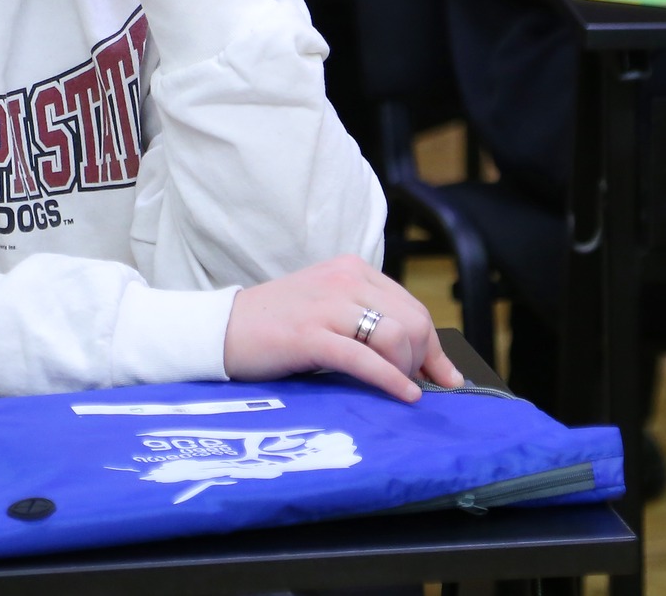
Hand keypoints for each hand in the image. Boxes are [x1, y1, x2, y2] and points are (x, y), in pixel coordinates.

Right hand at [224, 255, 464, 401]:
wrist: (222, 330)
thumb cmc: (276, 327)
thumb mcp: (328, 311)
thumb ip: (368, 322)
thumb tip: (421, 358)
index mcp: (352, 269)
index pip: (412, 306)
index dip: (433, 345)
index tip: (444, 376)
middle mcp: (345, 280)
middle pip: (412, 321)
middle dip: (421, 359)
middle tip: (413, 385)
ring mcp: (327, 306)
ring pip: (395, 336)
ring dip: (404, 369)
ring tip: (394, 386)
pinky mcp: (311, 335)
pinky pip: (365, 359)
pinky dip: (390, 380)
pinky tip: (403, 396)